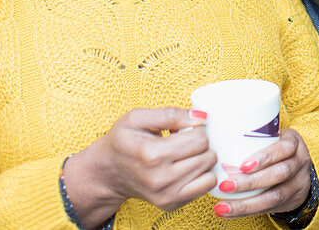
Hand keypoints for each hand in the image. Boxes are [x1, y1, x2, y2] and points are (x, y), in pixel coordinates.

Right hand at [64, 108, 215, 226]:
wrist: (109, 172)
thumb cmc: (123, 141)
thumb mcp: (137, 118)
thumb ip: (170, 114)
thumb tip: (200, 117)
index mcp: (152, 154)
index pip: (199, 139)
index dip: (196, 129)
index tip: (184, 130)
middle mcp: (159, 179)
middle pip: (207, 155)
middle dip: (201, 144)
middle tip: (183, 142)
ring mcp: (165, 195)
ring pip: (209, 172)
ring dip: (202, 159)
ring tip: (183, 155)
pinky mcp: (171, 205)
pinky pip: (205, 187)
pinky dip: (202, 175)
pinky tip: (186, 168)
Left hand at [211, 129, 312, 218]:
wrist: (298, 169)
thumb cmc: (275, 147)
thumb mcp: (273, 136)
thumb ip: (251, 132)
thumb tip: (206, 123)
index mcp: (293, 143)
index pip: (284, 148)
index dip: (265, 157)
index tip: (243, 165)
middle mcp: (299, 163)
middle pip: (279, 174)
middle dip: (250, 182)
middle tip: (225, 185)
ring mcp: (297, 184)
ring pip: (274, 196)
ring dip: (246, 203)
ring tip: (222, 206)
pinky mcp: (290, 201)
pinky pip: (268, 209)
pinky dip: (246, 211)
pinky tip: (228, 212)